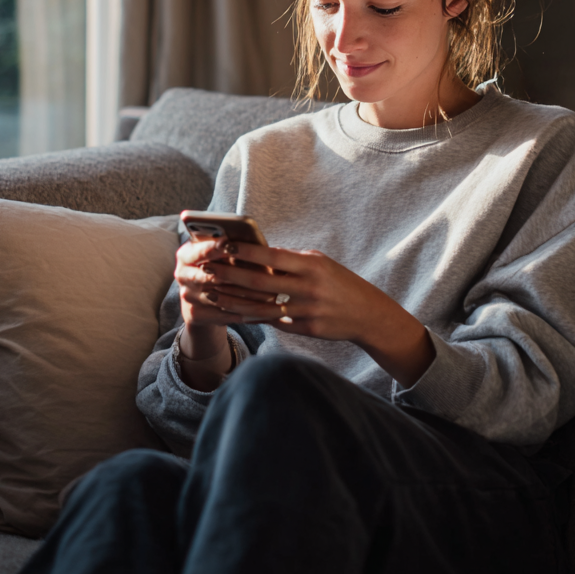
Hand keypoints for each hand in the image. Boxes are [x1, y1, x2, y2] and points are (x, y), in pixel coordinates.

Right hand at [173, 236, 283, 390]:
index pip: (199, 250)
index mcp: (186, 254)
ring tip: (271, 296)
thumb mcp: (221, 254)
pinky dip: (244, 314)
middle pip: (208, 276)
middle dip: (236, 275)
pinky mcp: (193, 314)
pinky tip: (264, 313)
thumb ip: (232, 247)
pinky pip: (222, 314)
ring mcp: (187, 296)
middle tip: (262, 276)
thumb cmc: (220, 266)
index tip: (230, 243)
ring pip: (219, 298)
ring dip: (247, 298)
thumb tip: (257, 243)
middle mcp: (182, 274)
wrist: (203, 297)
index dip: (214, 248)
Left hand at [194, 241, 435, 388]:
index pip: (273, 255)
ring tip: (212, 293)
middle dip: (231, 275)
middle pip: (261, 282)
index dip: (247, 251)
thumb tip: (257, 251)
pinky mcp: (305, 330)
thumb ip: (291, 260)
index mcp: (311, 265)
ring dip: (234, 300)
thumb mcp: (319, 263)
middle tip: (207, 269)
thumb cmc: (338, 282)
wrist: (367, 314)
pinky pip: (272, 322)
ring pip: (262, 306)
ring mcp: (306, 311)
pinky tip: (232, 312)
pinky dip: (251, 317)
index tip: (224, 244)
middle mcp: (308, 287)